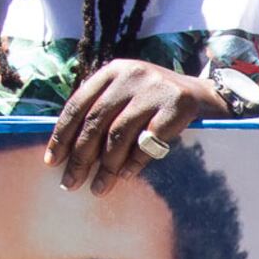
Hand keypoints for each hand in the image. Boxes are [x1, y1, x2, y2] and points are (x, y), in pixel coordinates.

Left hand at [47, 60, 218, 189]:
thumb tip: (68, 152)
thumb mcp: (127, 96)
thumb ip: (102, 112)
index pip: (77, 105)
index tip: (52, 162)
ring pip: (119, 133)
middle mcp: (131, 74)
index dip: (61, 135)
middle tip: (70, 182)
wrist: (206, 98)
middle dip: (80, 156)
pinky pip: (148, 141)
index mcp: (112, 71)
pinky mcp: (177, 104)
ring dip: (105, 166)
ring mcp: (155, 88)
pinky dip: (134, 162)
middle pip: (95, 121)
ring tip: (98, 187)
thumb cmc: (157, 104)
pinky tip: (125, 176)